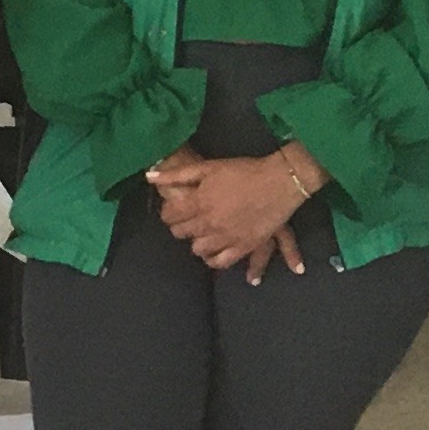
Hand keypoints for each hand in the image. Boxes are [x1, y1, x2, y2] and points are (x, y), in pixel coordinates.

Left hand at [145, 150, 308, 281]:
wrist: (280, 182)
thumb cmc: (244, 171)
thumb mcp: (208, 167)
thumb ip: (177, 175)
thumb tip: (149, 177)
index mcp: (199, 202)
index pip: (170, 216)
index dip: (168, 213)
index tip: (174, 210)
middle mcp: (210, 223)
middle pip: (182, 234)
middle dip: (181, 227)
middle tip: (188, 221)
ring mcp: (227, 237)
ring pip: (198, 250)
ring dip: (196, 242)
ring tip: (202, 234)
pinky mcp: (245, 246)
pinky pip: (222, 262)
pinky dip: (214, 260)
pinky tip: (214, 253)